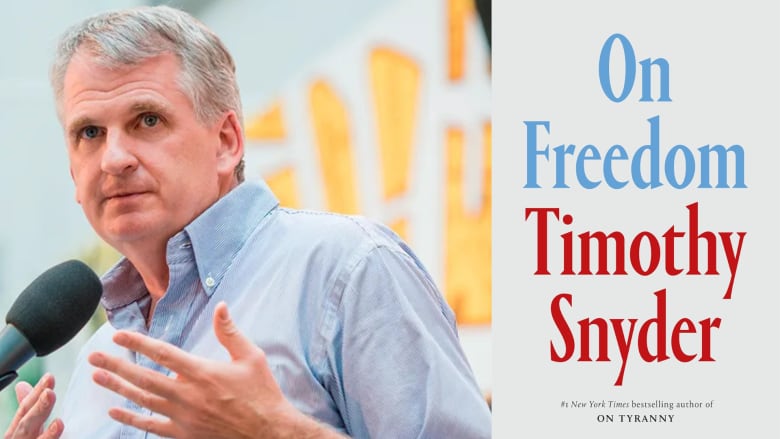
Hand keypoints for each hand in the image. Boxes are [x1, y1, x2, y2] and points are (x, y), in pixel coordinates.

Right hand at [3, 374, 63, 438]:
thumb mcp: (27, 427)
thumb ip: (29, 408)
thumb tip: (22, 385)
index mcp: (17, 430)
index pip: (25, 408)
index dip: (36, 393)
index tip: (49, 377)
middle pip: (26, 424)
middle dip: (38, 408)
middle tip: (49, 393)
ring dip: (48, 433)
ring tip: (59, 423)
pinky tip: (59, 431)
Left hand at [88, 301, 341, 438]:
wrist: (267, 432)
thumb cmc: (261, 393)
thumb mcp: (251, 357)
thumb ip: (230, 332)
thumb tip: (220, 306)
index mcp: (203, 372)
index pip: (163, 354)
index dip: (138, 343)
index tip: (119, 335)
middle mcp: (188, 394)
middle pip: (144, 377)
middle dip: (116, 365)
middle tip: (94, 357)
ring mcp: (183, 416)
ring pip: (142, 400)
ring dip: (118, 388)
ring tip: (97, 378)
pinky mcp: (184, 433)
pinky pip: (150, 426)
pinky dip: (131, 419)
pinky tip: (116, 411)